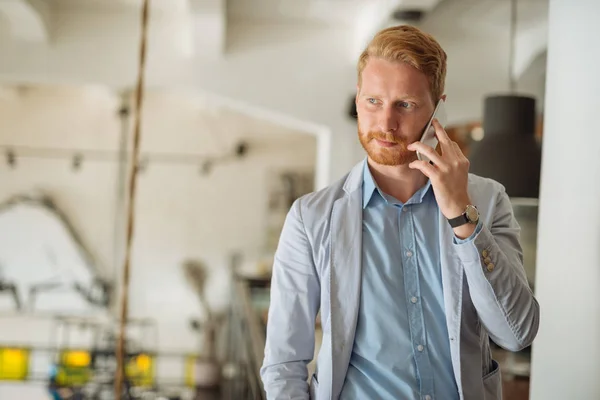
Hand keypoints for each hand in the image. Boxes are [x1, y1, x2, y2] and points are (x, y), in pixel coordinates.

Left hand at [407, 119, 473, 237]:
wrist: (459, 205)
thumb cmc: (457, 191)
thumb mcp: (460, 174)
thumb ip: (453, 163)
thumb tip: (442, 155)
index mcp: (462, 161)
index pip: (452, 144)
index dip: (444, 137)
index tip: (437, 132)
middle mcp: (456, 162)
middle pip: (444, 140)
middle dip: (437, 129)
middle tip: (431, 123)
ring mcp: (447, 168)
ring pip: (429, 150)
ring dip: (418, 146)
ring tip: (411, 146)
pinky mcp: (437, 176)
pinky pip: (423, 164)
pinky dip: (415, 163)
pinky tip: (411, 165)